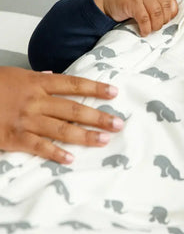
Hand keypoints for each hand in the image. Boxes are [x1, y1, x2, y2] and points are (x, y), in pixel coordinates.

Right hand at [0, 67, 123, 163]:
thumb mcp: (15, 74)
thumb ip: (37, 78)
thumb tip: (54, 75)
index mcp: (37, 82)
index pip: (73, 84)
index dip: (95, 88)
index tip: (114, 93)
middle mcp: (36, 101)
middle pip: (73, 109)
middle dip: (98, 116)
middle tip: (119, 124)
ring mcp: (26, 120)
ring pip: (61, 129)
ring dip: (85, 136)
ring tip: (104, 140)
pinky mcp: (14, 138)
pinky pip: (38, 147)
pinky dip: (55, 153)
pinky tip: (71, 159)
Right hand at [94, 0, 177, 35]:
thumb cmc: (127, 1)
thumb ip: (157, 4)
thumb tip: (170, 20)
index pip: (171, 0)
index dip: (171, 13)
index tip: (166, 22)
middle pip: (165, 7)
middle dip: (163, 21)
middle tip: (157, 27)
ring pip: (156, 13)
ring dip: (155, 25)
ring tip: (150, 30)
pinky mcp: (132, 2)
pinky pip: (144, 18)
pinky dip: (145, 28)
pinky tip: (143, 32)